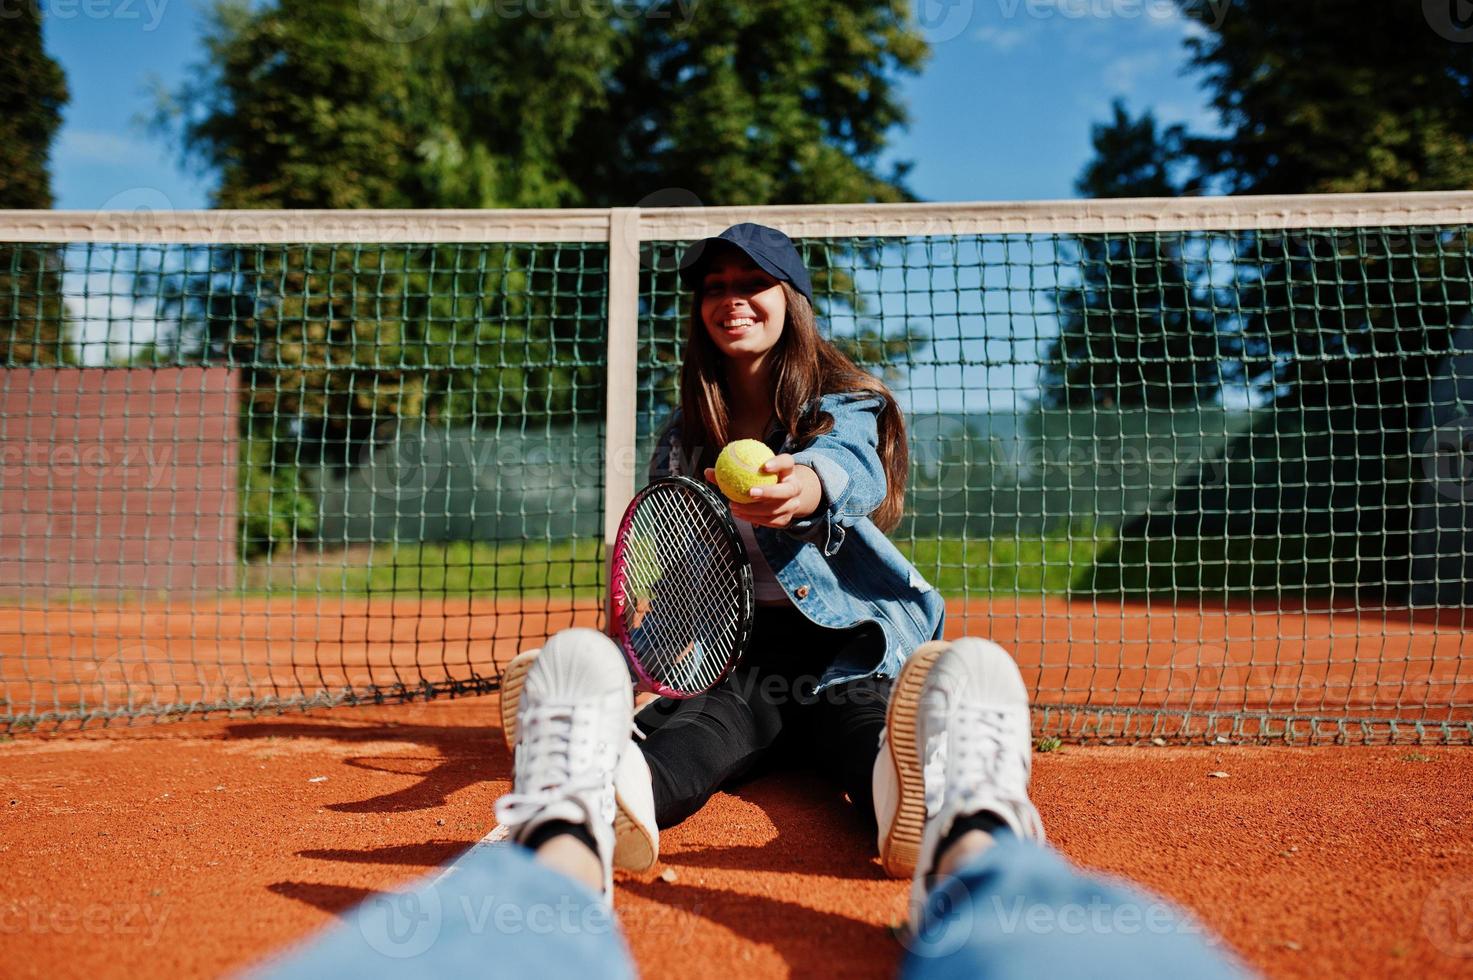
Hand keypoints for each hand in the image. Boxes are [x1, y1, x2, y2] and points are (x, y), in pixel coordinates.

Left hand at [704, 454, 822, 528]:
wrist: (781, 496)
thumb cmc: (762, 479)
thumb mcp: (751, 471)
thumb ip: (732, 471)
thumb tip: (708, 472)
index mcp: (788, 470)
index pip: (787, 462)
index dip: (778, 464)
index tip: (764, 466)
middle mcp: (795, 487)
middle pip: (787, 491)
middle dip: (770, 492)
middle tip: (749, 492)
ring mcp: (793, 504)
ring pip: (777, 509)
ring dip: (755, 510)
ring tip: (734, 506)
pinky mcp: (787, 519)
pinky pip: (771, 521)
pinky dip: (755, 519)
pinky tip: (739, 515)